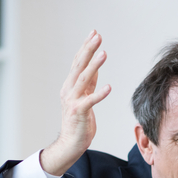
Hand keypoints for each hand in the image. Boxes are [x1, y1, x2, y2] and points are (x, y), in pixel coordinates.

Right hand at [40, 31, 111, 175]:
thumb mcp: (84, 98)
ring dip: (94, 65)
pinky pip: (90, 101)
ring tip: (104, 53)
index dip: (85, 47)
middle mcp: (69, 90)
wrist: (70, 144)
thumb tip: (95, 67)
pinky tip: (109, 87)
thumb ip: (88, 84)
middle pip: (79, 66)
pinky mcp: (79, 112)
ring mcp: (73, 101)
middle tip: (97, 36)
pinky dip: (99, 93)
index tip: (94, 33)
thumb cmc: (79, 122)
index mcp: (70, 86)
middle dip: (88, 50)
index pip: (78, 62)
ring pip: (83, 79)